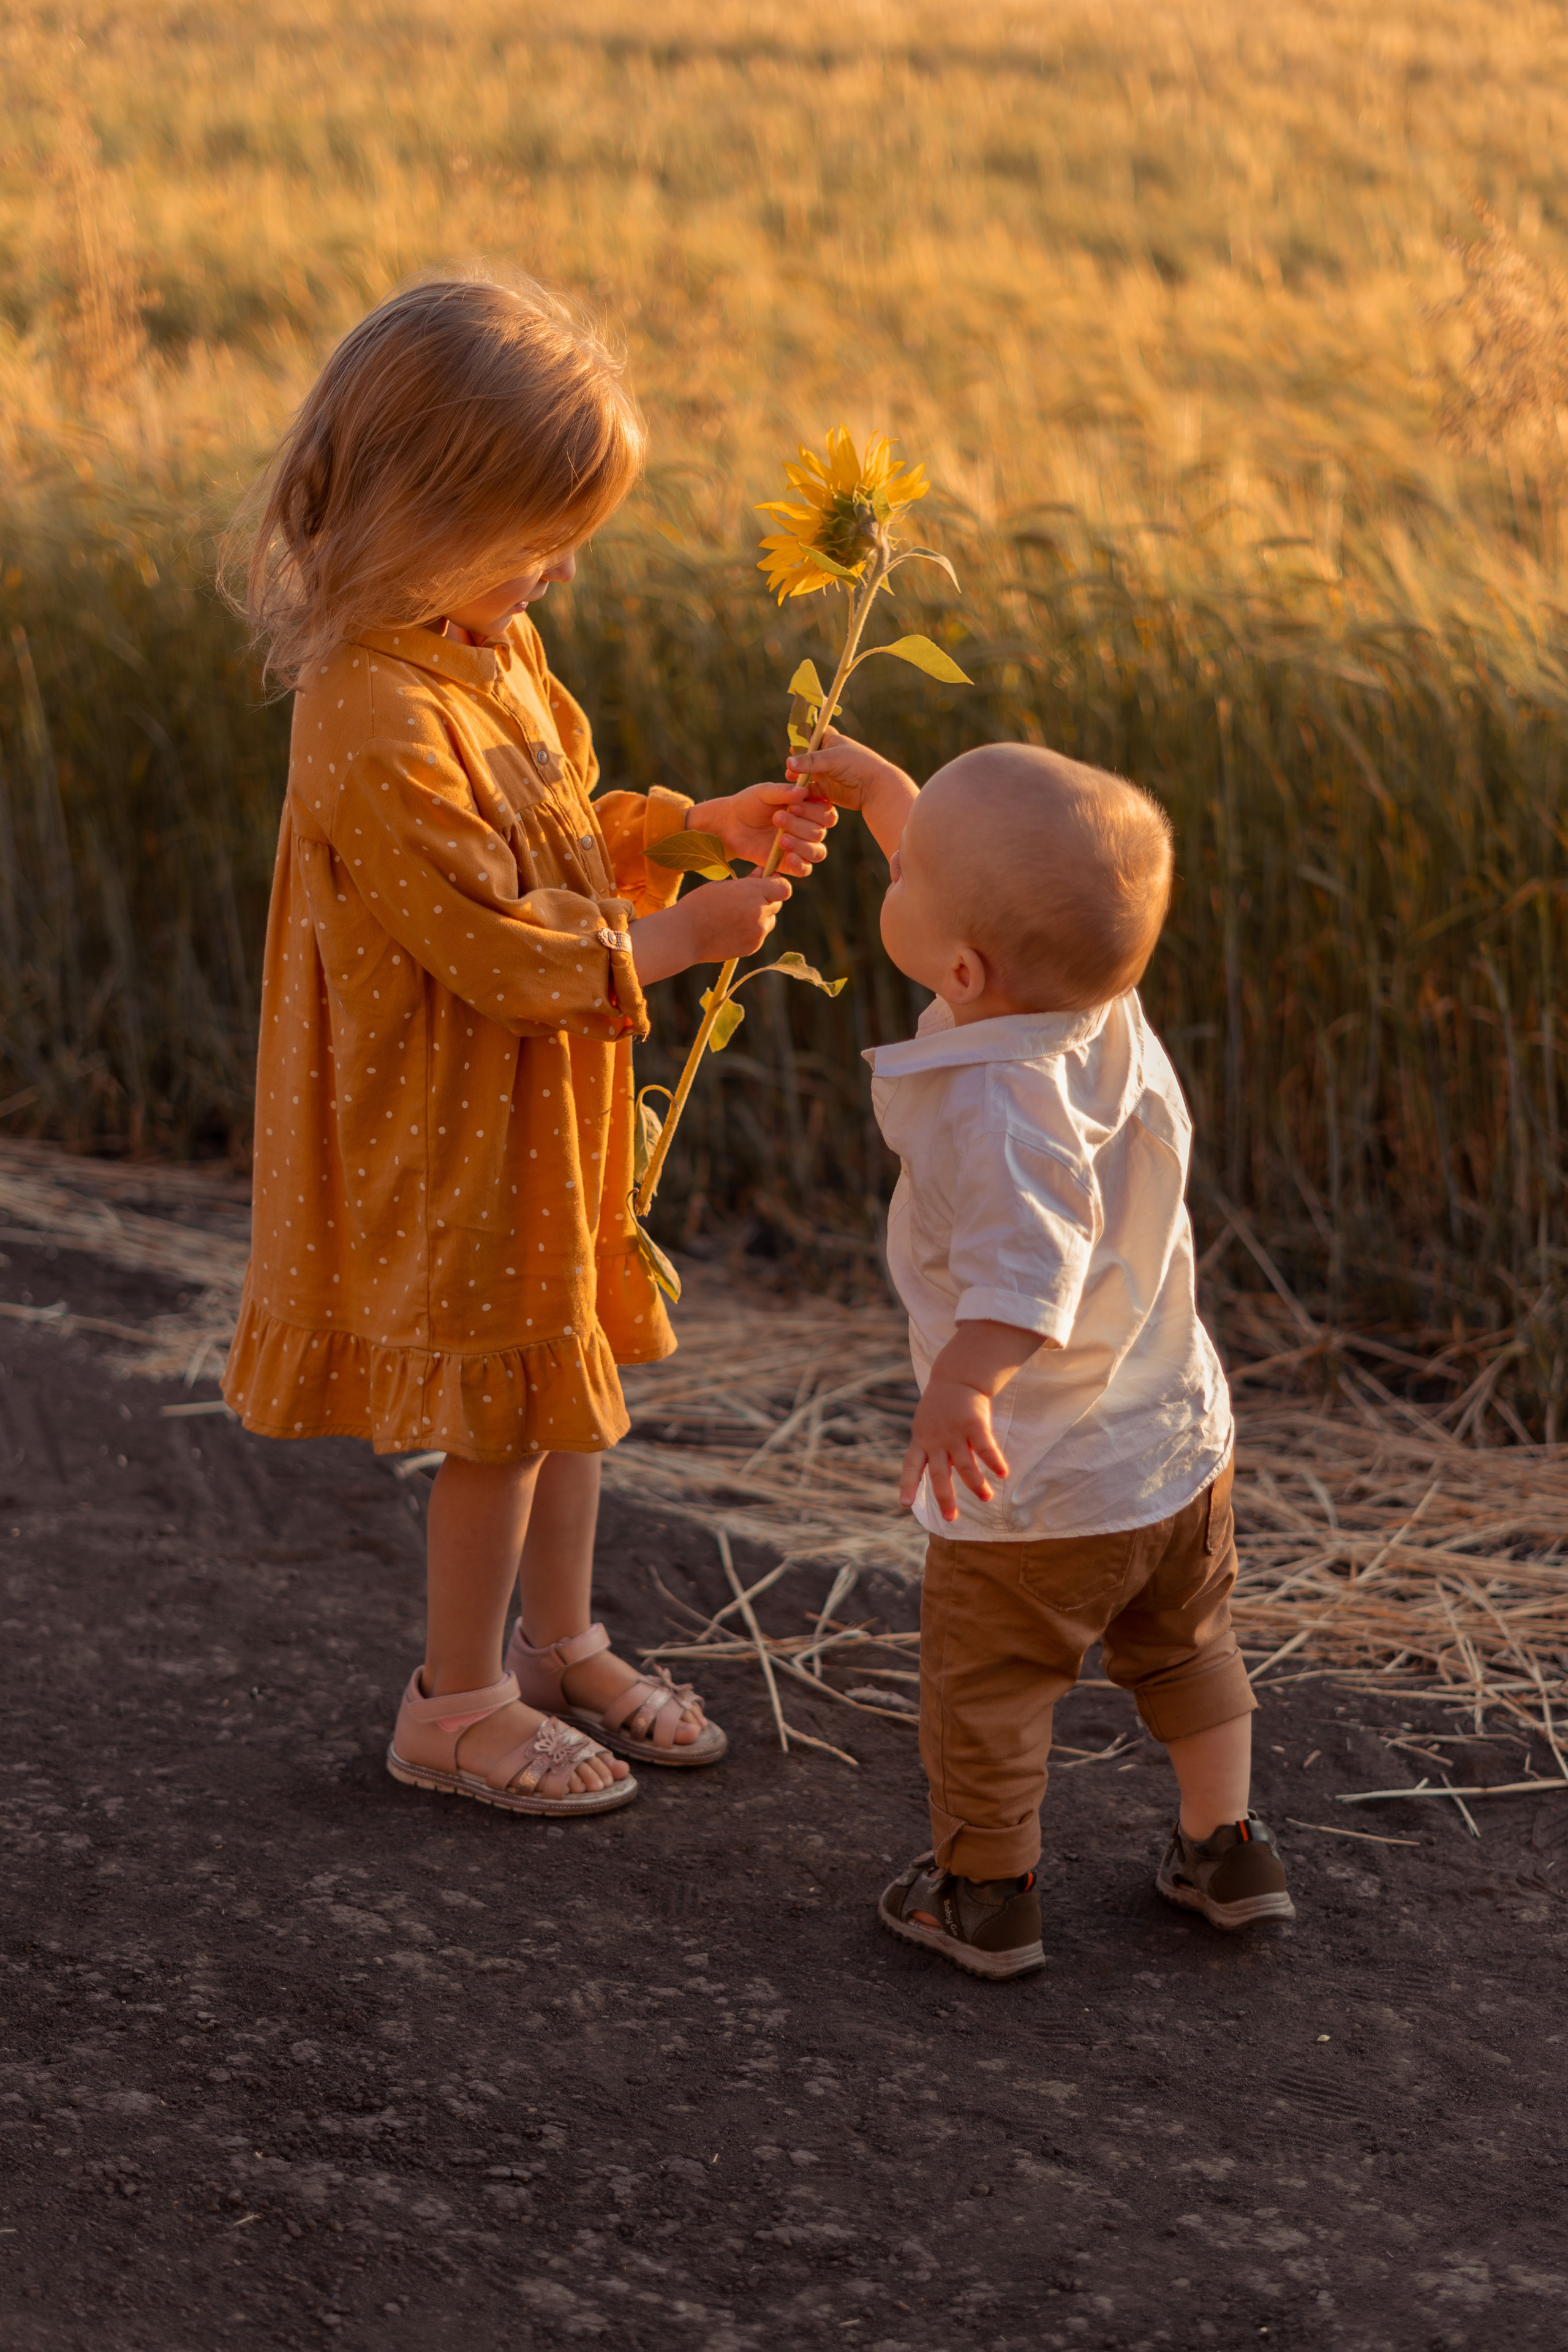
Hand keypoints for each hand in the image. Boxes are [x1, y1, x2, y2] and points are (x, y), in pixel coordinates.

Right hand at [681, 872, 791, 961]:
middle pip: (777, 904)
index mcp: (753, 892)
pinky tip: (731, 930)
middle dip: (766, 900)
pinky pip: (759, 936)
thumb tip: (763, 874)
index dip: (777, 884)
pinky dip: (751, 932)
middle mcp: (760, 912)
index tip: (767, 882)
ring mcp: (757, 932)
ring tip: (735, 917)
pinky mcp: (753, 946)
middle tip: (745, 900)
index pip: (784, 888)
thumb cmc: (700, 905)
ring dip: (760, 917)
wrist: (684, 935)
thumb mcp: (723, 886)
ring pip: (769, 921)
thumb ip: (748, 881)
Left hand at [688, 784, 836, 877]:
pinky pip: (805, 869)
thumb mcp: (764, 793)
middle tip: (777, 818)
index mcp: (809, 809)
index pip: (826, 813)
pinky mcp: (789, 864)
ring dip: (802, 845)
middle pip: (820, 832)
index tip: (793, 806)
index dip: (814, 811)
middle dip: (800, 826)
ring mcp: (801, 847)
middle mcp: (809, 829)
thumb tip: (803, 792)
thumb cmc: (750, 804)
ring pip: (818, 852)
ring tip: (781, 839)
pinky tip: (788, 857)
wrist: (730, 824)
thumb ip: (783, 792)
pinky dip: (800, 864)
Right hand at [785, 728, 917, 857]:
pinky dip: (803, 794)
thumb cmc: (857, 765)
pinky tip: (795, 796)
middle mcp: (827, 756)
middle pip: (805, 757)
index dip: (801, 737)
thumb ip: (809, 761)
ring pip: (806, 775)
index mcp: (831, 740)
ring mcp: (826, 774)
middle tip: (789, 768)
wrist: (875, 789)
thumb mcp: (832, 759)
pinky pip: (810, 792)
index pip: (812, 733)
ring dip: (797, 779)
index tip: (792, 744)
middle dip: (795, 762)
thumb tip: (788, 762)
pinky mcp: (827, 791)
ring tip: (790, 780)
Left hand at [899, 1379, 1010, 1520]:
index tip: (904, 1504)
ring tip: (986, 1498)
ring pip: (965, 1466)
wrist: (956, 1376)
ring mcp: (954, 1433)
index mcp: (920, 1441)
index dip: (908, 1485)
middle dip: (945, 1498)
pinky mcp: (974, 1425)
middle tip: (951, 1517)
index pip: (910, 1466)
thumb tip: (938, 1481)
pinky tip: (1002, 1474)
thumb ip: (930, 1451)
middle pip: (938, 1475)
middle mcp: (935, 1440)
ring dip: (976, 1485)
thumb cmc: (940, 1407)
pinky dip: (994, 1462)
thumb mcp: (925, 1426)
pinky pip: (985, 1448)